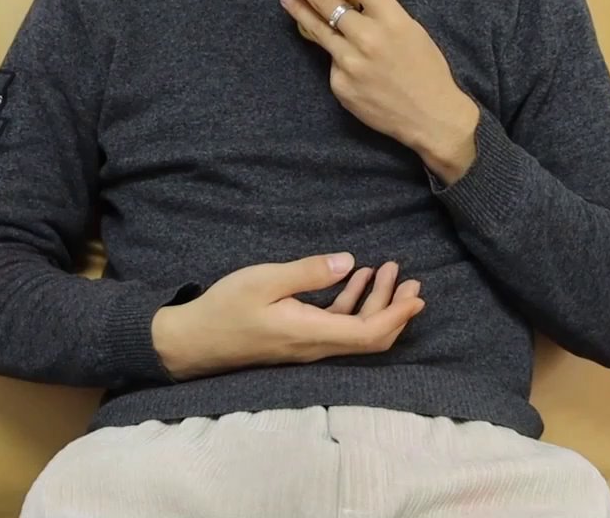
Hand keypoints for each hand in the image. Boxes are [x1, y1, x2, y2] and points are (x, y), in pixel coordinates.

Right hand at [152, 253, 423, 381]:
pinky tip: (354, 278)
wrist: (192, 342)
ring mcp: (306, 345)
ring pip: (353, 330)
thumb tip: (348, 262)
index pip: (368, 333)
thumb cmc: (225, 309)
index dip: (397, 316)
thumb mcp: (265, 281)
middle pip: (369, 335)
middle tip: (411, 279)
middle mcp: (314, 346)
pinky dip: (351, 303)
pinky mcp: (296, 339)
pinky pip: (335, 326)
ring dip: (375, 302)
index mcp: (310, 333)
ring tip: (389, 271)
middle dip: (394, 308)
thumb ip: (308, 272)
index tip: (417, 296)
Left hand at [276, 0, 481, 182]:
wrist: (432, 117)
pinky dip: (336, 58)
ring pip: (318, 30)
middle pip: (327, 1)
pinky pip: (332, 63)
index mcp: (392, 18)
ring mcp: (351, 63)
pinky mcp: (341, 85)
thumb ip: (380, 14)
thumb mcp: (411, 31)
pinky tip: (351, 64)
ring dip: (299, 10)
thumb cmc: (426, 70)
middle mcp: (368, 37)